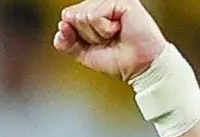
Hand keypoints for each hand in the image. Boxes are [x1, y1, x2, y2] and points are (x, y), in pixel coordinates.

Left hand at [52, 0, 167, 81]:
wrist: (138, 67)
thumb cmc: (116, 59)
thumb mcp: (82, 53)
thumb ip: (66, 42)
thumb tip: (61, 26)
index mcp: (92, 10)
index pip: (66, 17)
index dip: (75, 35)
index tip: (96, 43)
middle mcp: (101, 2)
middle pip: (72, 15)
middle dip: (87, 35)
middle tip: (107, 40)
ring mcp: (111, 0)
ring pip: (82, 16)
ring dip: (97, 34)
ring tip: (114, 35)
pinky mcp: (122, 1)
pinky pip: (94, 15)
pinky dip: (104, 29)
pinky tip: (119, 29)